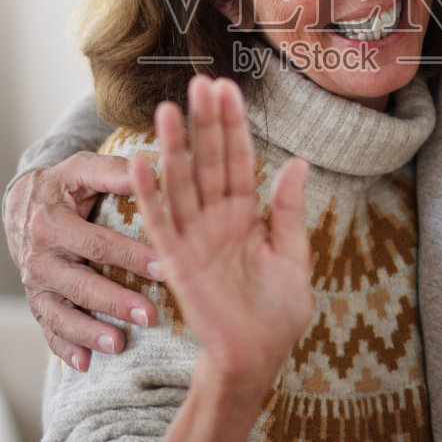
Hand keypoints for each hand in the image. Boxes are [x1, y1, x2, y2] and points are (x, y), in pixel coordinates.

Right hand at [5, 151, 161, 371]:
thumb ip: (111, 171)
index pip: (97, 243)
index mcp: (52, 223)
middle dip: (116, 302)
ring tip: (119, 345)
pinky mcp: (36, 302)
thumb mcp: (81, 169)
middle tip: (150, 316)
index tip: (165, 268)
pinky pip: (47, 329)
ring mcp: (35, 284)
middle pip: (81, 284)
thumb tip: (148, 170)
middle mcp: (40, 257)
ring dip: (90, 332)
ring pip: (61, 313)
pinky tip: (85, 363)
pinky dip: (65, 348)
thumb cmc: (64, 187)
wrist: (21, 205)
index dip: (131, 256)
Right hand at [133, 77, 313, 396]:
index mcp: (244, 215)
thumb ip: (288, 211)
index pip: (238, 160)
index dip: (233, 126)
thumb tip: (298, 162)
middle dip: (205, 123)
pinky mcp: (176, 262)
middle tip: (200, 83)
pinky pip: (160, 223)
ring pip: (182, 184)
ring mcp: (194, 239)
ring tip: (169, 109)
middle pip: (208, 162)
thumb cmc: (277, 313)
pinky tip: (144, 162)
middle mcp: (216, 220)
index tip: (228, 89)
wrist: (257, 358)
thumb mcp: (293, 257)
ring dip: (175, 147)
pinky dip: (151, 194)